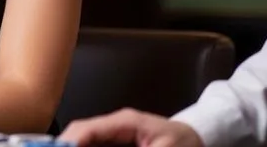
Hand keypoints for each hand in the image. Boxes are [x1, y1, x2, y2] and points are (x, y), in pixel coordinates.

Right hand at [59, 108, 203, 146]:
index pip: (88, 129)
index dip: (70, 141)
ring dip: (74, 146)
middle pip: (80, 133)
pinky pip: (95, 144)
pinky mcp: (117, 141)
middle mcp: (114, 124)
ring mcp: (115, 133)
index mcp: (124, 122)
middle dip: (67, 144)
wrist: (199, 135)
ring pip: (85, 139)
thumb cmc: (184, 142)